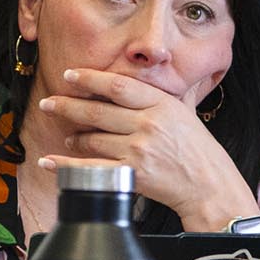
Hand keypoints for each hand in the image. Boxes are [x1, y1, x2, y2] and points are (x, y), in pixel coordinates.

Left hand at [34, 67, 258, 231]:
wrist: (210, 186)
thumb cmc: (199, 151)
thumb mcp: (186, 113)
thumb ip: (164, 96)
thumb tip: (150, 73)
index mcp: (162, 104)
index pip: (119, 86)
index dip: (91, 78)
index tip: (69, 75)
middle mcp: (149, 124)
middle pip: (98, 110)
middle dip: (68, 105)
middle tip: (49, 103)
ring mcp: (139, 150)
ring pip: (93, 138)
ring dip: (74, 136)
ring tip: (68, 136)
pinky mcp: (132, 174)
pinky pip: (91, 168)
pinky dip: (66, 165)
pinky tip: (50, 161)